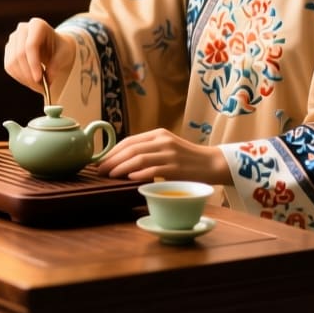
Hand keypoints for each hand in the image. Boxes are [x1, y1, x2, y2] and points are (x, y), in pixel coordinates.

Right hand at [4, 18, 71, 92]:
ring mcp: (13, 39)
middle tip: (40, 87)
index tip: (39, 79)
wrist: (54, 46)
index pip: (31, 45)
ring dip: (24, 78)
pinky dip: (19, 77)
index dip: (33, 63)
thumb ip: (57, 64)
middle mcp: (22, 29)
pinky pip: (9, 67)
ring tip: (38, 86)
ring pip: (12, 62)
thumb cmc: (60, 48)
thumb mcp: (65, 54)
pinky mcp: (8, 49)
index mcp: (37, 25)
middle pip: (20, 54)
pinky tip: (30, 81)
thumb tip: (47, 78)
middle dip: (29, 74)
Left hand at [95, 127, 230, 183]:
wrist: (213, 163)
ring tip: (110, 175)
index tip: (100, 161)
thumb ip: (149, 149)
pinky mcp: (177, 167)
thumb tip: (122, 159)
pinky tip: (129, 178)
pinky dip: (140, 173)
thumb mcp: (166, 147)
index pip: (129, 141)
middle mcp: (162, 141)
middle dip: (113, 160)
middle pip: (131, 149)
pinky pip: (154, 169)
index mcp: (158, 134)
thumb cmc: (186, 158)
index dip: (113, 151)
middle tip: (100, 170)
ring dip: (121, 167)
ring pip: (139, 158)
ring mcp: (170, 154)